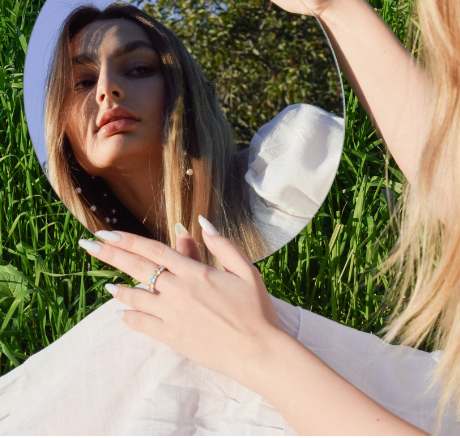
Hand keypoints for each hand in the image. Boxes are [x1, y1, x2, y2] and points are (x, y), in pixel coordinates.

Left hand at [80, 220, 283, 386]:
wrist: (257, 351)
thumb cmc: (256, 309)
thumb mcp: (245, 270)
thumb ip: (222, 245)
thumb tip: (200, 222)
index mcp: (196, 272)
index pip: (153, 250)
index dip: (128, 240)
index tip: (106, 233)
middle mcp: (179, 291)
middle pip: (137, 268)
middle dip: (110, 255)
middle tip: (88, 245)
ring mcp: (173, 316)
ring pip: (136, 297)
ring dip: (118, 289)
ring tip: (107, 285)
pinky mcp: (172, 338)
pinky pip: (142, 325)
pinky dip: (129, 317)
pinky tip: (122, 313)